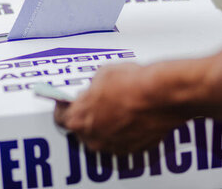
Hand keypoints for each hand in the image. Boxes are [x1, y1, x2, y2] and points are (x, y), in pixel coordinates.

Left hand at [54, 63, 181, 153]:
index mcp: (78, 119)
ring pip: (104, 137)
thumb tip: (97, 86)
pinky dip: (126, 131)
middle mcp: (94, 138)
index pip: (61, 118)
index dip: (65, 107)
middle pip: (83, 130)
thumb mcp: (103, 73)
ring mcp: (114, 146)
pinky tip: (134, 115)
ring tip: (119, 107)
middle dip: (88, 116)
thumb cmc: (132, 84)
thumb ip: (93, 86)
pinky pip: (125, 140)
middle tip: (97, 102)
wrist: (160, 95)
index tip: (68, 102)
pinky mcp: (135, 148)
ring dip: (107, 125)